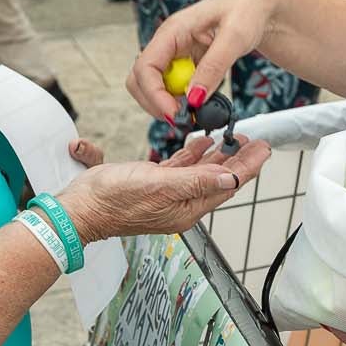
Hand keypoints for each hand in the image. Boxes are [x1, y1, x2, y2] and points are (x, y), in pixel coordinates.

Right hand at [54, 134, 271, 242]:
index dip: (248, 166)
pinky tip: (200, 142)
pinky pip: (182, 169)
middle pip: (219, 179)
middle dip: (239, 159)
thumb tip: (230, 179)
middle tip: (255, 139)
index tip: (265, 148)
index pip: (227, 185)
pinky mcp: (153, 186)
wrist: (80, 208)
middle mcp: (181, 204)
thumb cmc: (113, 200)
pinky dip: (194, 155)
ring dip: (219, 155)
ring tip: (234, 137)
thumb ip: (196, 181)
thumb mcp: (158, 186)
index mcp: (187, 208)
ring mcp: (167, 196)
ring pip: (202, 173)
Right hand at [127, 0, 282, 123]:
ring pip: (154, 87)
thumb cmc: (248, 9)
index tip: (175, 114)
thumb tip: (194, 99)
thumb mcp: (235, 37)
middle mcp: (168, 43)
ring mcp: (176, 55)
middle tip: (182, 118)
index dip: (154, 95)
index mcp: (173, 30)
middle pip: (140, 80)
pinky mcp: (186, 65)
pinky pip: (174, 88)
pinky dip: (183, 100)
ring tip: (196, 109)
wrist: (260, 5)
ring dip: (169, 104)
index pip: (145, 66)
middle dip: (156, 103)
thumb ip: (213, 67)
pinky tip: (202, 99)